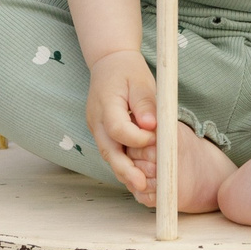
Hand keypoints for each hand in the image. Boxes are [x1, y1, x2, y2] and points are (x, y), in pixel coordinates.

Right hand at [83, 48, 159, 196]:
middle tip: (142, 185)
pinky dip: (122, 164)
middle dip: (125, 170)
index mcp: (106, 104)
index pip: (118, 129)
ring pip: (108, 155)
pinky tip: (136, 176)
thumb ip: (146, 103)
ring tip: (141, 187)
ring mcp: (96, 128)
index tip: (154, 138)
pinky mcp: (102, 132)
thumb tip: (151, 125)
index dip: (136, 138)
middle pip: (108, 150)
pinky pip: (111, 151)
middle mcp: (96, 120)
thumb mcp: (141, 81)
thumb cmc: (128, 71)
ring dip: (123, 172)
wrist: (109, 63)